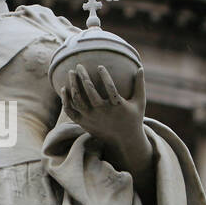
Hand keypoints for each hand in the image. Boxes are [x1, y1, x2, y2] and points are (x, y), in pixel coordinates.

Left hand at [59, 65, 151, 181]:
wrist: (124, 139)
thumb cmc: (133, 117)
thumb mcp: (140, 102)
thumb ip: (140, 85)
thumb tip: (141, 67)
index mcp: (117, 106)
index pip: (110, 88)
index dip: (105, 76)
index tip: (100, 66)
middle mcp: (103, 112)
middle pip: (90, 92)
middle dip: (83, 76)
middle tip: (79, 65)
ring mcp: (92, 118)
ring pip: (78, 100)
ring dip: (73, 85)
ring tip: (71, 73)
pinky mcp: (84, 123)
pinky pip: (70, 111)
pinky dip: (66, 100)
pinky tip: (64, 88)